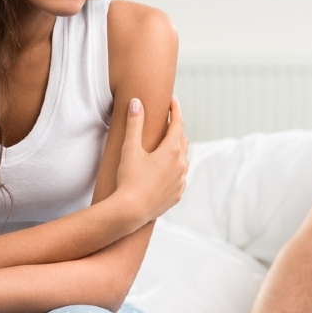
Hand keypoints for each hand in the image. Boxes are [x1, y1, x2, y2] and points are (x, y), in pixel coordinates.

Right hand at [115, 96, 188, 221]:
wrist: (131, 212)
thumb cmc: (129, 179)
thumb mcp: (130, 148)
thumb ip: (134, 123)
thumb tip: (136, 102)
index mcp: (172, 150)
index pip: (178, 123)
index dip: (175, 110)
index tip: (172, 100)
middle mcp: (181, 164)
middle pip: (182, 140)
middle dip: (175, 129)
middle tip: (168, 121)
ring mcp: (181, 181)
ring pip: (183, 159)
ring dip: (176, 149)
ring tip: (167, 145)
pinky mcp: (177, 194)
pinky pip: (180, 177)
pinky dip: (175, 169)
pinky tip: (167, 170)